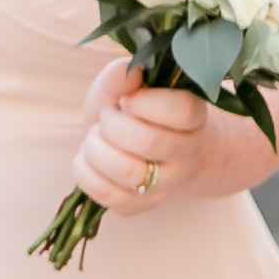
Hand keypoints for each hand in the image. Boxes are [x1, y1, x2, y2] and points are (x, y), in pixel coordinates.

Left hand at [70, 55, 264, 218]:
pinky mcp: (141, 206)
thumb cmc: (131, 110)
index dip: (145, 103)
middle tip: (108, 116)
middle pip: (147, 142)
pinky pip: (107, 194)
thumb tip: (126, 73)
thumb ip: (122, 74)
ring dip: (96, 148)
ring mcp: (166, 184)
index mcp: (192, 116)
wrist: (134, 146)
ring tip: (97, 137)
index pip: (181, 111)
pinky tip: (91, 158)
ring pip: (126, 171)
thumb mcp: (125, 84)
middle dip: (112, 124)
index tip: (127, 99)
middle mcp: (187, 153)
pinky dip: (85, 171)